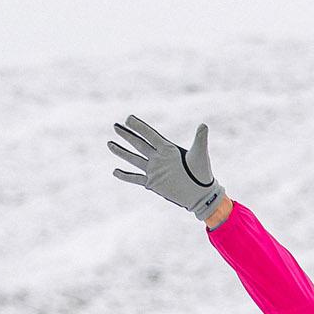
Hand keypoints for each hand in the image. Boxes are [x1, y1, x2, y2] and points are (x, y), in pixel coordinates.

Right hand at [109, 115, 226, 221]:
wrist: (201, 194)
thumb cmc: (202, 173)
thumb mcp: (199, 154)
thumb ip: (200, 139)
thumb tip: (204, 125)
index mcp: (168, 149)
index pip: (150, 135)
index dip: (139, 127)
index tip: (128, 119)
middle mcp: (158, 158)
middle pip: (139, 144)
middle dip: (127, 135)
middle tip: (115, 126)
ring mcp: (154, 170)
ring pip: (134, 159)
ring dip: (122, 152)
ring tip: (110, 143)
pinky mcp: (153, 183)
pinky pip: (136, 178)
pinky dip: (126, 176)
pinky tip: (115, 171)